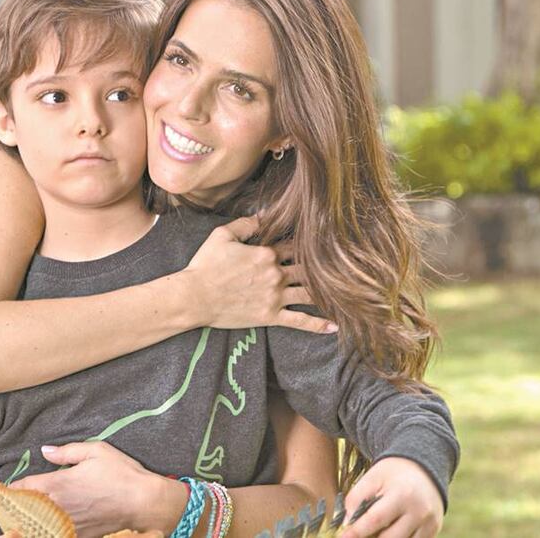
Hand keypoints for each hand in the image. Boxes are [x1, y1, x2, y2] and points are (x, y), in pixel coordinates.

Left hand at [8, 441, 167, 535]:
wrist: (143, 502)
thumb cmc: (121, 473)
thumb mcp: (96, 451)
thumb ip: (67, 451)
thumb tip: (45, 451)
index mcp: (57, 484)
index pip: (22, 488)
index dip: (11, 488)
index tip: (6, 487)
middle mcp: (57, 506)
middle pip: (25, 510)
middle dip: (17, 506)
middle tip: (13, 503)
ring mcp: (66, 523)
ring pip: (37, 525)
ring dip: (30, 520)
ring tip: (24, 518)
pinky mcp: (78, 535)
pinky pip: (55, 533)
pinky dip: (48, 529)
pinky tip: (48, 525)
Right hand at [183, 216, 335, 334]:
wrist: (193, 297)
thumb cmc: (205, 265)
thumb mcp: (222, 235)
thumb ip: (246, 223)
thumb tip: (265, 214)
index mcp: (266, 253)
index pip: (295, 245)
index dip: (308, 243)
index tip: (322, 242)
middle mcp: (275, 274)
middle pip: (307, 268)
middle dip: (324, 266)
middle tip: (342, 265)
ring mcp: (275, 296)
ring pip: (309, 293)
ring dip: (328, 291)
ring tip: (346, 292)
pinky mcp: (270, 316)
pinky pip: (299, 321)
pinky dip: (318, 324)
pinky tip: (335, 326)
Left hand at [341, 458, 444, 537]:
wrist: (424, 468)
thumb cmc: (393, 474)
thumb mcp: (373, 477)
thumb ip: (356, 497)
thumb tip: (347, 524)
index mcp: (402, 494)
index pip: (375, 519)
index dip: (357, 531)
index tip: (343, 537)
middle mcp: (419, 511)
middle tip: (362, 531)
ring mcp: (429, 524)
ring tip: (377, 528)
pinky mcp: (433, 531)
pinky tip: (390, 530)